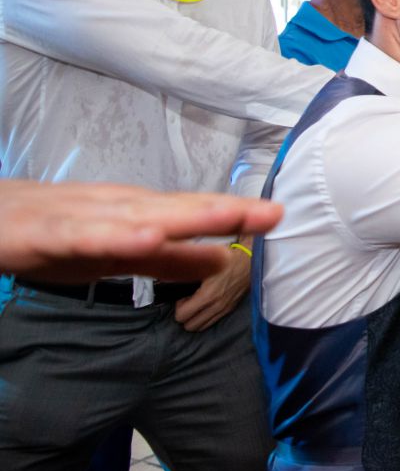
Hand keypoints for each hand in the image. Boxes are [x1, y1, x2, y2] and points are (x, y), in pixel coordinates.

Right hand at [0, 180, 281, 283]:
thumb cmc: (53, 232)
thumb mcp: (117, 252)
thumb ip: (166, 259)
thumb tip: (219, 262)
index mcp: (135, 213)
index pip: (194, 213)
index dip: (235, 214)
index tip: (279, 216)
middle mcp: (117, 208)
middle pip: (178, 208)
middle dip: (225, 210)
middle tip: (273, 213)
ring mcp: (84, 218)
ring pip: (141, 216)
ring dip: (186, 216)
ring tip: (228, 217)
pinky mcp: (49, 234)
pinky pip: (87, 236)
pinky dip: (117, 235)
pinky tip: (147, 237)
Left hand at [174, 246, 251, 331]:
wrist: (249, 261)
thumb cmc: (226, 260)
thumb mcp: (204, 265)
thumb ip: (187, 276)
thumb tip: (169, 281)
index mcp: (207, 296)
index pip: (182, 316)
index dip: (178, 307)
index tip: (183, 297)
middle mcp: (216, 307)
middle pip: (190, 326)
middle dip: (185, 315)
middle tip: (188, 302)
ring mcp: (224, 310)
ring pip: (200, 327)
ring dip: (195, 318)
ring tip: (197, 304)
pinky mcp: (230, 309)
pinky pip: (212, 322)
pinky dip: (205, 318)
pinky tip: (207, 305)